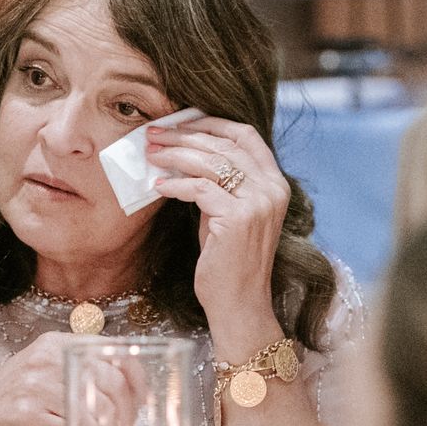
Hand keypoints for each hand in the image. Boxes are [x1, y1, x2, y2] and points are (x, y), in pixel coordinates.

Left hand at [148, 117, 286, 352]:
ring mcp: (258, 204)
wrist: (238, 304)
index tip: (181, 121)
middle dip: (185, 134)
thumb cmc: (227, 261)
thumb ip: (218, 183)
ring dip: (175, 154)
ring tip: (151, 154)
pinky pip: (199, 189)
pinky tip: (158, 187)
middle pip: (225, 144)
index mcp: (275, 184)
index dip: (212, 122)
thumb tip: (183, 152)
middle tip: (154, 133)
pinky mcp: (238, 219)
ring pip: (211, 162)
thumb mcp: (226, 212)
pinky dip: (175, 184)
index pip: (246, 135)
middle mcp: (272, 190)